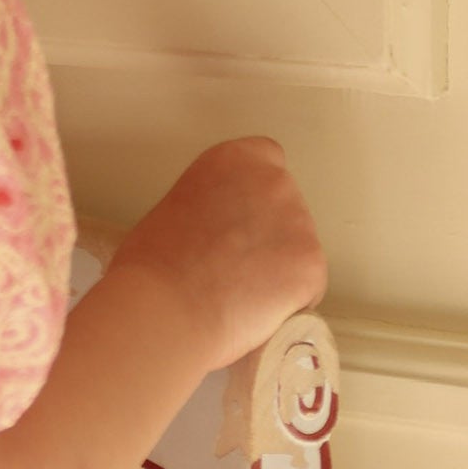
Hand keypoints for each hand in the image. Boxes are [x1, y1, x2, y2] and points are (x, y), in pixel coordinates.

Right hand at [107, 138, 327, 373]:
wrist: (168, 307)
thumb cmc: (154, 263)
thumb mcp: (176, 206)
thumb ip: (211, 204)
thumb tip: (220, 231)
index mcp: (233, 158)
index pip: (267, 159)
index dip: (255, 194)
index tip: (241, 217)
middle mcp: (273, 181)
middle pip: (286, 205)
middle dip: (270, 232)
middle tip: (237, 263)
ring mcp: (299, 223)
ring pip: (299, 248)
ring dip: (281, 268)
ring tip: (241, 293)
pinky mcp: (313, 265)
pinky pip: (308, 285)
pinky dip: (291, 300)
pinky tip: (257, 310)